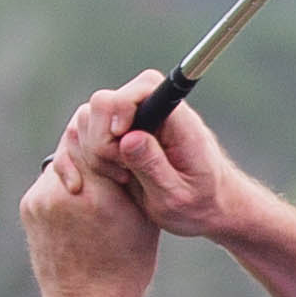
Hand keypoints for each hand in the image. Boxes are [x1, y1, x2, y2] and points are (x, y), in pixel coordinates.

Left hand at [19, 93, 164, 296]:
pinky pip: (50, 179)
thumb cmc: (127, 263)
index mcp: (99, 195)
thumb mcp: (144, 216)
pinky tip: (81, 196)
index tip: (122, 132)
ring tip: (98, 175)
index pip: (97, 132)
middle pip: (75, 138)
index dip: (110, 127)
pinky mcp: (29, 207)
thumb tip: (125, 135)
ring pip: (61, 156)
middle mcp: (64, 193)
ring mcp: (41, 200)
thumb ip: (132, 172)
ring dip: (79, 159)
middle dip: (94, 138)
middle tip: (111, 143)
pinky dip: (66, 180)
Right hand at [60, 79, 260, 251]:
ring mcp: (135, 123)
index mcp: (178, 122)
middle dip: (101, 139)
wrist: (211, 209)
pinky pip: (85, 134)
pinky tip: (101, 180)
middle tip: (122, 172)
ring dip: (95, 152)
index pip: (145, 86)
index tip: (119, 138)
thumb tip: (129, 138)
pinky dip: (84, 157)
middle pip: (106, 101)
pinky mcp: (121, 136)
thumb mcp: (177, 196)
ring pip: (90, 118)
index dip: (122, 106)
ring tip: (122, 177)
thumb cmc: (200, 205)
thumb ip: (154, 166)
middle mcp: (154, 114)